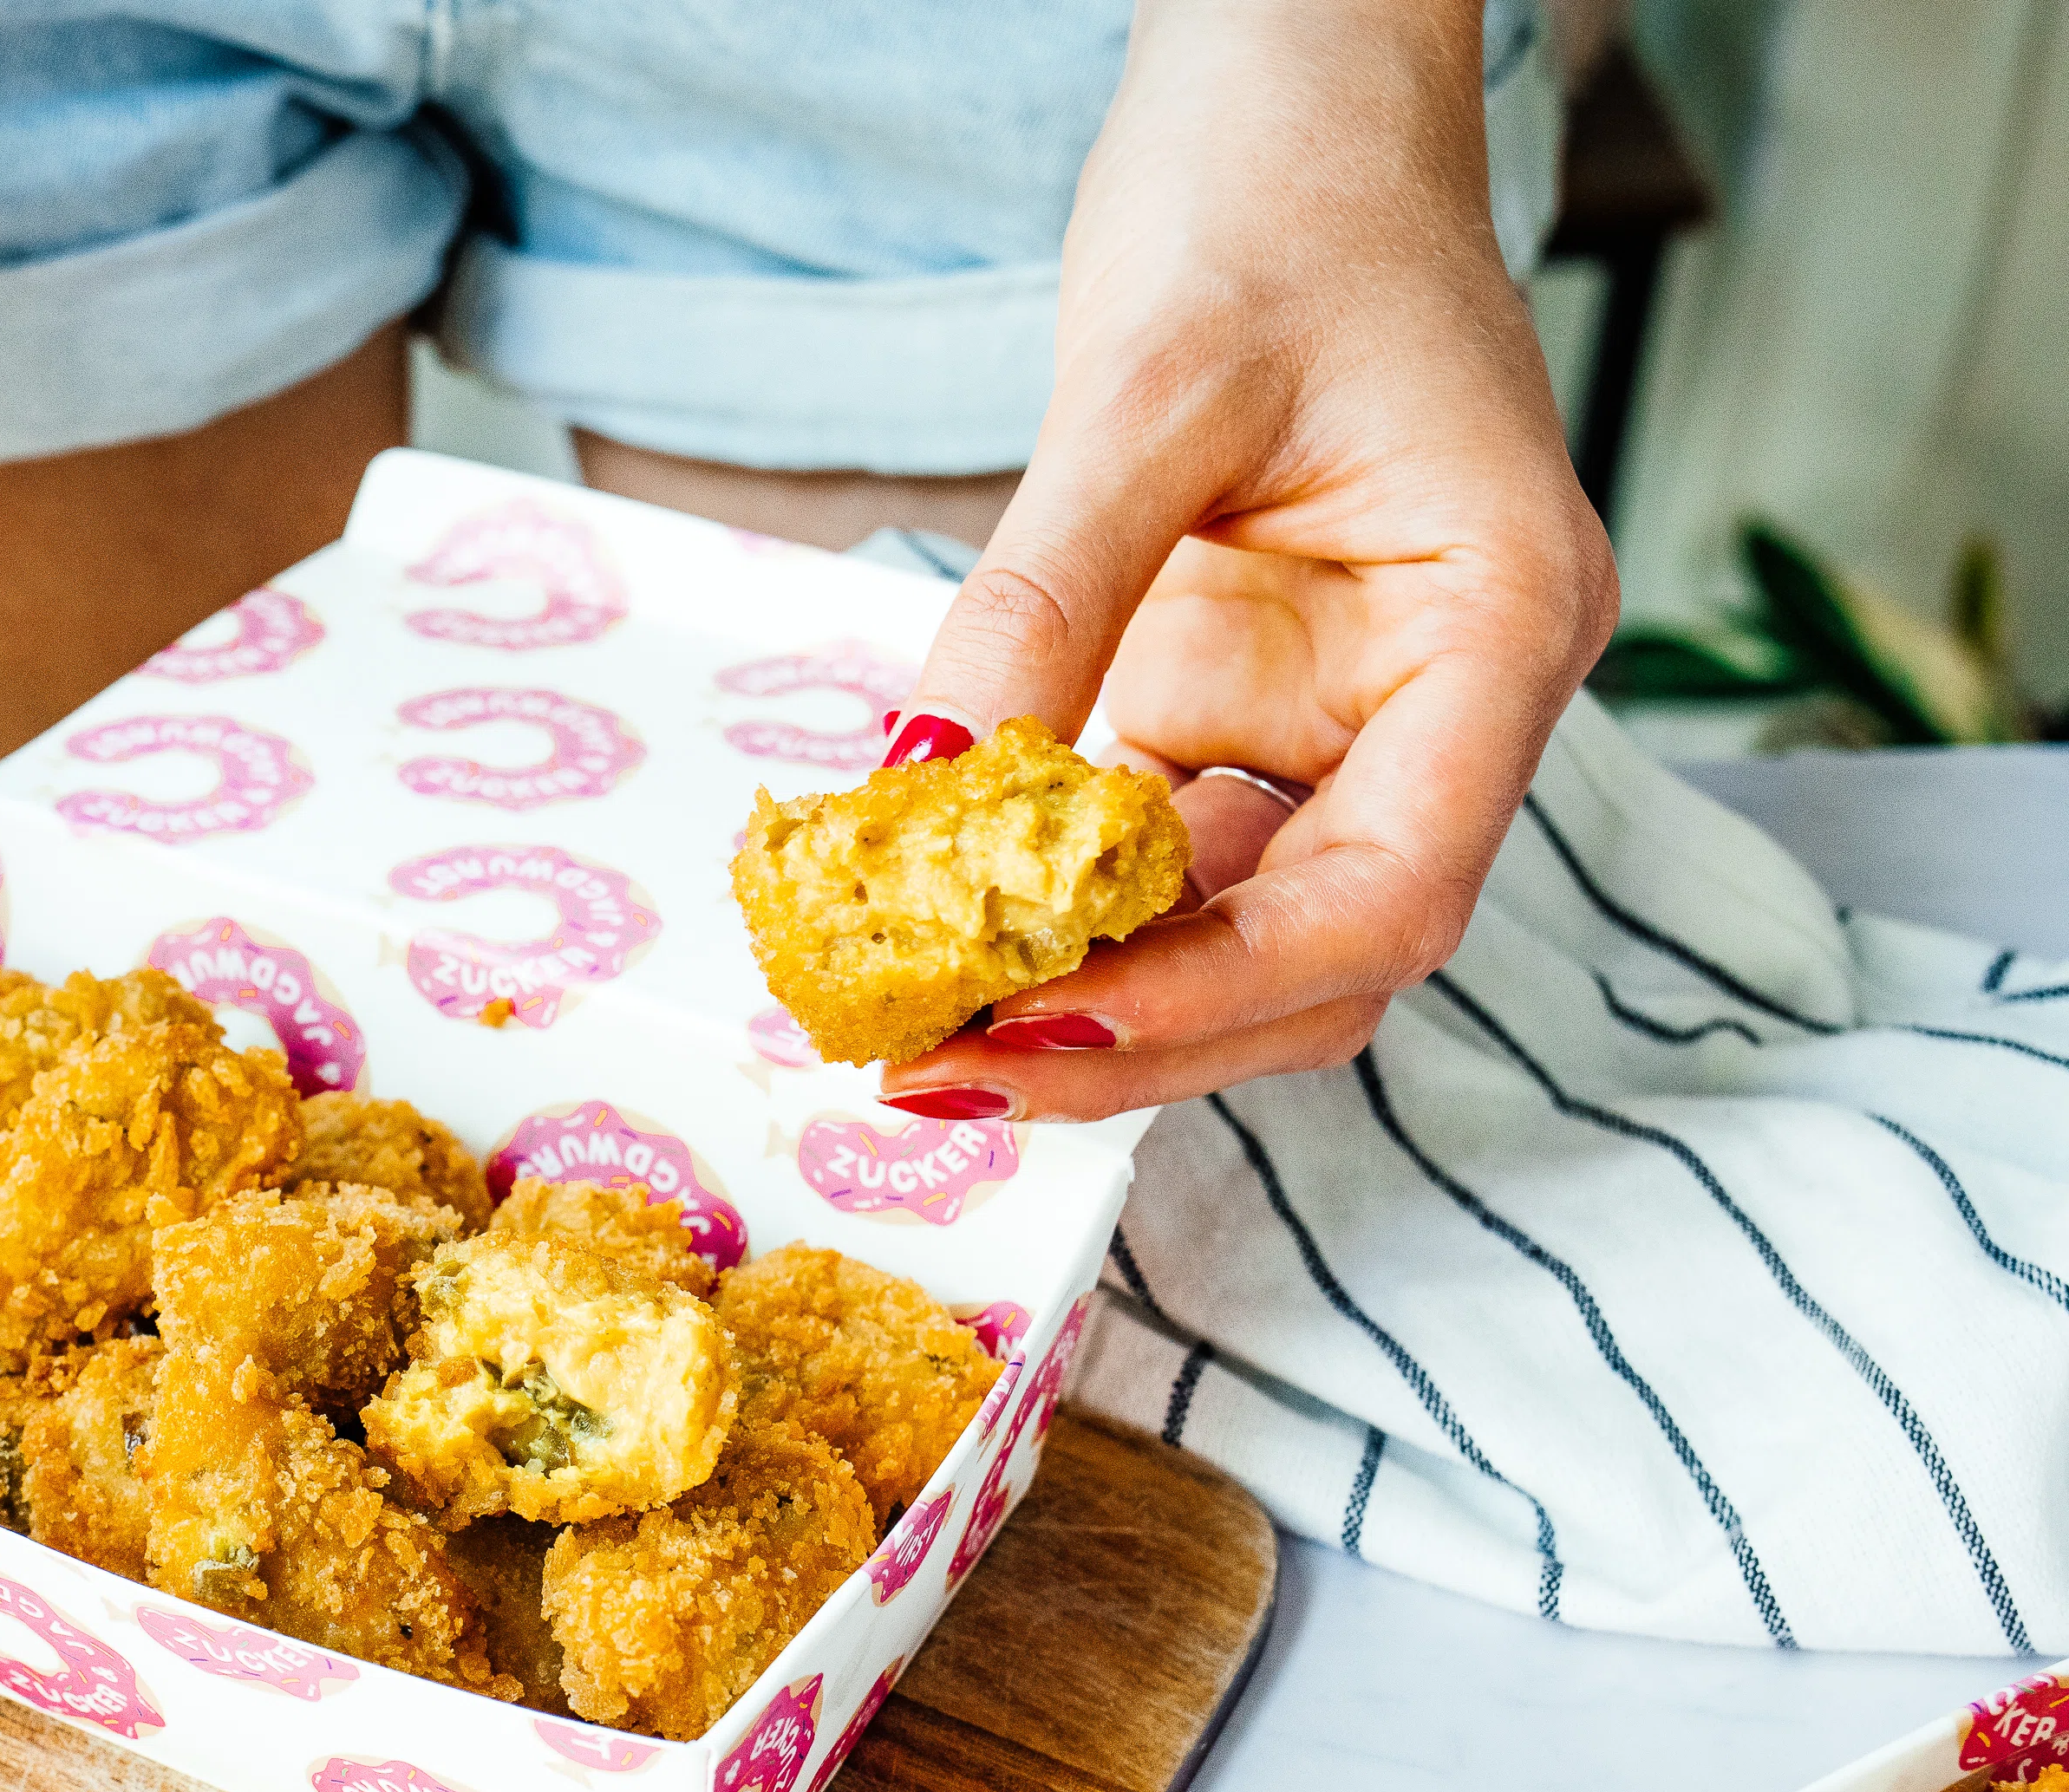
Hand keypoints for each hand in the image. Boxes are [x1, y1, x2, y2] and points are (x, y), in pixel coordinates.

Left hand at [878, 0, 1615, 1120]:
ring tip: (913, 1019)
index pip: (1392, 889)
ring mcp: (1346, 714)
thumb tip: (925, 802)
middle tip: (936, 1064)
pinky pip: (1163, 852)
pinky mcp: (1246, 701)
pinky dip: (1057, 903)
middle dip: (1134, 1030)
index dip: (1219, 991)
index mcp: (1498, 627)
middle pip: (1315, 953)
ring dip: (1087, 988)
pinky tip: (938, 927)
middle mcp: (1443, 703)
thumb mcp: (1148, 390)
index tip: (1040, 1024)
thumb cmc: (1277, 202)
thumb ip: (1047, 602)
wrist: (1293, 107)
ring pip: (1238, 930)